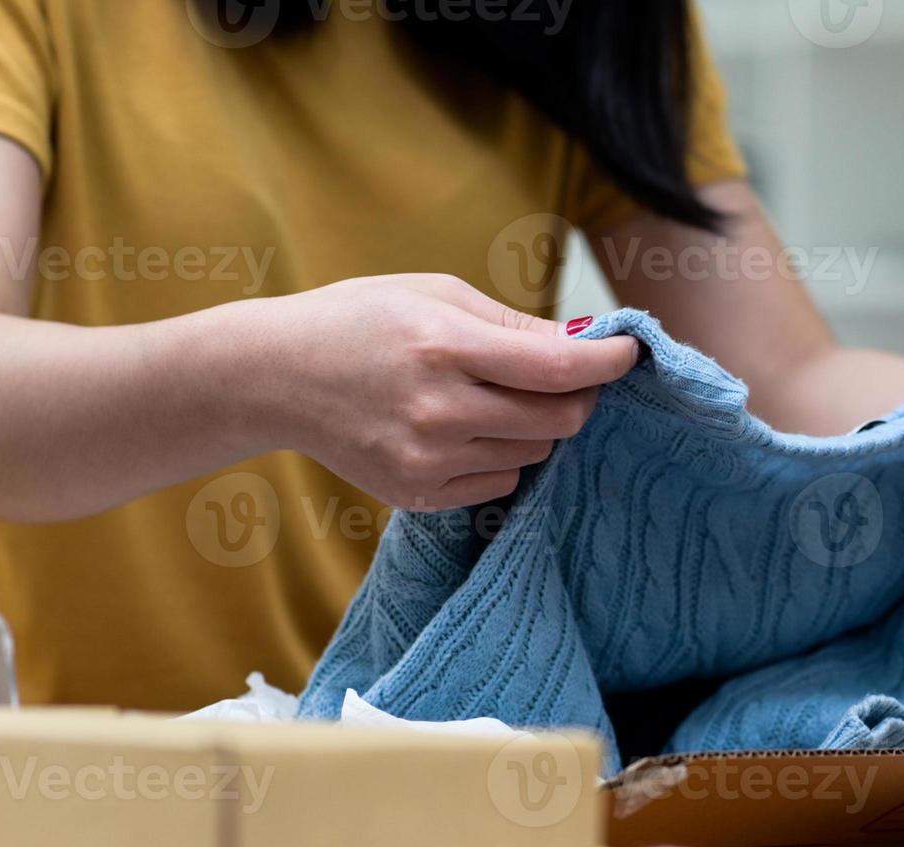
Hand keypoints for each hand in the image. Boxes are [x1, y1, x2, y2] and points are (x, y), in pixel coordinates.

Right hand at [249, 274, 637, 510]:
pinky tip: (465, 429)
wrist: (275, 376)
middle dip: (580, 396)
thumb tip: (589, 342)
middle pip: (559, 420)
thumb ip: (516, 325)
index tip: (628, 352)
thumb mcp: (437, 295)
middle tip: (568, 376)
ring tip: (493, 396)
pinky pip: (501, 483)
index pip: (558, 366)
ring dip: (537, 425)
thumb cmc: (362, 321)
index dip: (607, 361)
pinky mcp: (417, 495)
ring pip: (535, 453)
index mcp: (444, 346)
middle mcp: (438, 409)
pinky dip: (502, 457)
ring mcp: (426, 459)